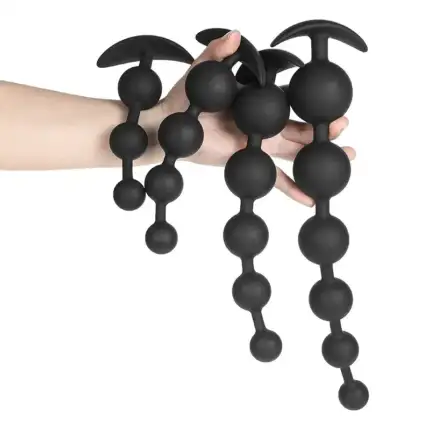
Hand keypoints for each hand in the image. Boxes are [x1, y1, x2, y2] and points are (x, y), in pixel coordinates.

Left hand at [159, 30, 354, 206]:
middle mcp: (262, 124)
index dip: (309, 103)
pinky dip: (292, 189)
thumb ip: (218, 54)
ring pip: (295, 154)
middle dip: (323, 130)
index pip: (289, 102)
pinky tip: (310, 198)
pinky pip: (275, 180)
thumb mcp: (203, 72)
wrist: (169, 127)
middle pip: (300, 129)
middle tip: (344, 131)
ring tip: (342, 161)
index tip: (331, 103)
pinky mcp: (251, 164)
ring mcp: (258, 146)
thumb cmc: (184, 99)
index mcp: (256, 102)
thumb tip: (236, 35)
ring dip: (316, 158)